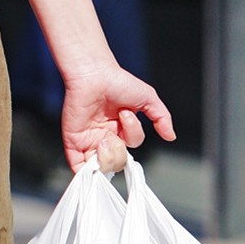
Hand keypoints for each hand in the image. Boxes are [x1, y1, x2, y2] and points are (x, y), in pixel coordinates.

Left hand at [60, 60, 174, 175]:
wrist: (93, 74)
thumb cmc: (117, 81)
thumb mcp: (148, 98)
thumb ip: (162, 118)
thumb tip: (171, 136)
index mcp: (120, 130)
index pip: (131, 147)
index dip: (132, 137)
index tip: (126, 115)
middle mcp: (104, 137)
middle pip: (117, 163)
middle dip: (120, 151)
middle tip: (114, 128)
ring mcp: (88, 141)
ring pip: (101, 168)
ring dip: (107, 156)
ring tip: (104, 136)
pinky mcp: (73, 142)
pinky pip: (79, 167)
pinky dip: (87, 170)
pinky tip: (96, 152)